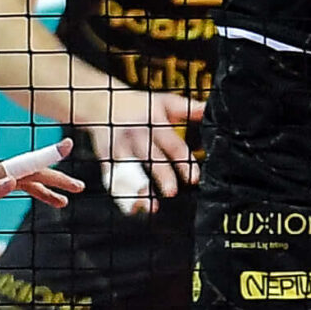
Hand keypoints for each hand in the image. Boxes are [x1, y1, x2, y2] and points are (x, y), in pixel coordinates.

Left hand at [0, 138, 85, 209]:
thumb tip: (14, 181)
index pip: (29, 163)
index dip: (51, 154)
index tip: (69, 145)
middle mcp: (2, 172)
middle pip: (37, 173)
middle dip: (59, 180)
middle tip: (80, 187)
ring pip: (31, 181)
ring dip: (50, 190)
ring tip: (64, 203)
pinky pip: (22, 186)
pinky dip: (37, 191)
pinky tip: (44, 196)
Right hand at [74, 85, 204, 204]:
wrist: (100, 100)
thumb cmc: (138, 104)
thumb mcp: (163, 102)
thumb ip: (188, 108)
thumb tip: (210, 110)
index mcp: (154, 122)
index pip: (172, 144)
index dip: (183, 161)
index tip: (193, 179)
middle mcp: (136, 135)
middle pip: (150, 157)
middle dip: (161, 174)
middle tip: (172, 191)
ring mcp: (119, 147)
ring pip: (129, 170)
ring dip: (138, 188)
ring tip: (148, 206)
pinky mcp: (105, 157)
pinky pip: (113, 178)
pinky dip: (121, 195)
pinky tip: (133, 209)